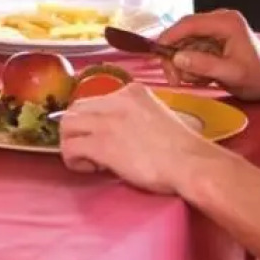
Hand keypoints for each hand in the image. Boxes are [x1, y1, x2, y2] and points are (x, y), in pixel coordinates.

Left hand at [59, 83, 210, 193]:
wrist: (192, 164)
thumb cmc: (183, 150)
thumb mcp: (158, 117)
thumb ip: (135, 117)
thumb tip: (117, 133)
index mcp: (132, 92)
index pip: (95, 100)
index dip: (93, 121)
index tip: (102, 138)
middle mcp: (117, 100)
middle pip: (75, 109)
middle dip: (77, 131)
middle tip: (91, 150)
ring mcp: (108, 121)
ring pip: (66, 125)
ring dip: (71, 144)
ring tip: (90, 160)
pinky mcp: (102, 144)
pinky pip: (69, 147)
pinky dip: (73, 160)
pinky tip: (91, 168)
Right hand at [158, 10, 259, 99]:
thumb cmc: (258, 77)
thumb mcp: (233, 74)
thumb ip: (205, 65)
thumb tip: (177, 58)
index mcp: (226, 22)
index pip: (189, 23)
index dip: (169, 38)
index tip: (158, 56)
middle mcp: (218, 20)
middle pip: (183, 33)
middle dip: (175, 56)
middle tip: (175, 80)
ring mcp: (215, 29)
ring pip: (184, 43)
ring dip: (184, 64)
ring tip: (198, 81)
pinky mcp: (212, 39)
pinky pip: (191, 49)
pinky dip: (191, 65)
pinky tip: (202, 77)